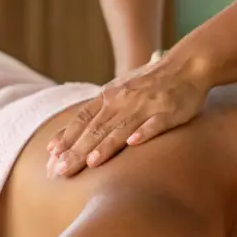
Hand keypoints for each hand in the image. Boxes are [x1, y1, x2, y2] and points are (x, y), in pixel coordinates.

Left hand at [46, 54, 210, 176]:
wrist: (186, 65)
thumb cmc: (151, 82)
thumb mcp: (121, 90)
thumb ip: (100, 109)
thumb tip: (75, 130)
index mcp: (110, 96)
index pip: (83, 119)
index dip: (66, 137)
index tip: (50, 155)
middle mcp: (123, 100)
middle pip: (97, 129)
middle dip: (77, 151)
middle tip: (60, 171)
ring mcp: (145, 106)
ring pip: (121, 128)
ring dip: (105, 146)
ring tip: (91, 163)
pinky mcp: (167, 112)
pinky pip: (154, 124)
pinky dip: (143, 133)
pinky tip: (134, 144)